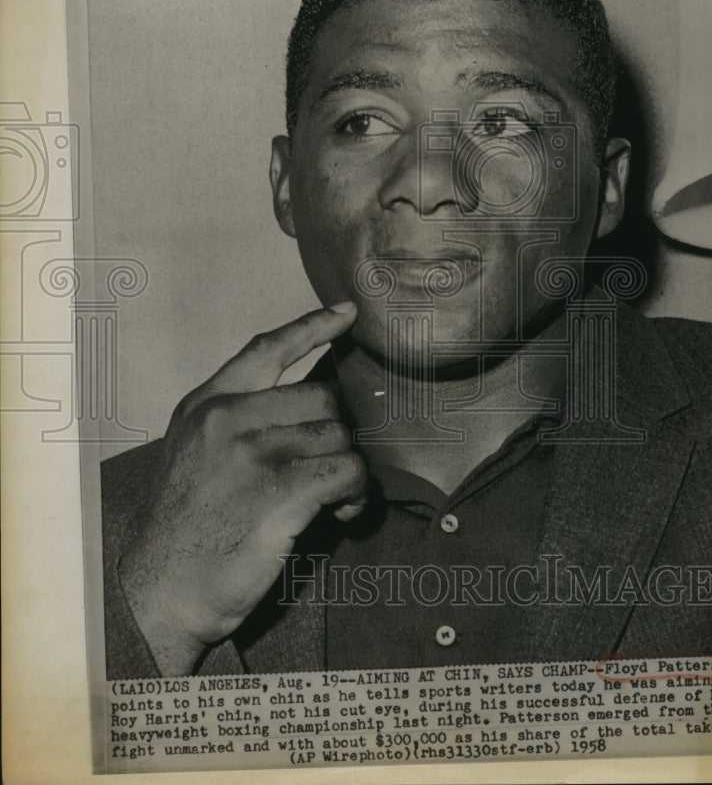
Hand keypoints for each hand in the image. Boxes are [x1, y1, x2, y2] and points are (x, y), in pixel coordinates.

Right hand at [118, 302, 363, 673]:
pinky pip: (346, 470)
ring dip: (350, 466)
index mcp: (205, 405)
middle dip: (338, 431)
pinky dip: (357, 491)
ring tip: (338, 496)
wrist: (158, 594)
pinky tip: (344, 511)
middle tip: (333, 466)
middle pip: (320, 396)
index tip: (347, 313)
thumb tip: (309, 403)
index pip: (266, 349)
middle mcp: (225, 419)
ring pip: (338, 433)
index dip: (312, 326)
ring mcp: (250, 453)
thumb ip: (235, 421)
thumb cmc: (182, 531)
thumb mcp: (191, 456)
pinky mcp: (277, 492)